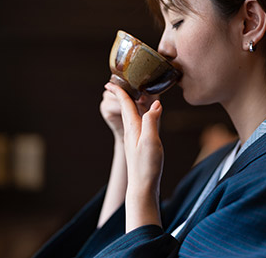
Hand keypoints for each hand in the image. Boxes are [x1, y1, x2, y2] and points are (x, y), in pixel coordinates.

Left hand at [105, 82, 163, 231]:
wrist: (142, 186)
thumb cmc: (146, 166)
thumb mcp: (150, 141)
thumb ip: (151, 121)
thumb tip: (155, 103)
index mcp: (133, 127)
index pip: (124, 104)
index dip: (118, 91)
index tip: (110, 81)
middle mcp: (132, 130)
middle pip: (125, 107)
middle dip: (122, 94)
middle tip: (121, 82)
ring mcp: (135, 138)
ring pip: (131, 115)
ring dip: (130, 103)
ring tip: (133, 94)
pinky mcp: (140, 144)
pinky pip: (138, 123)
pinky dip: (139, 114)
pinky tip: (144, 115)